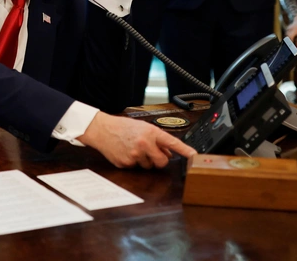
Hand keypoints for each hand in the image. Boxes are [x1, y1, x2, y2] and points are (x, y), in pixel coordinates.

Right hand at [78, 112, 196, 168]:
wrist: (102, 130)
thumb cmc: (123, 127)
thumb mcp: (143, 128)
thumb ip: (157, 140)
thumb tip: (169, 154)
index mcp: (151, 133)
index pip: (172, 143)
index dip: (185, 150)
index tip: (194, 156)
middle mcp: (144, 144)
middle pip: (162, 162)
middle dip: (159, 160)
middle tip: (150, 152)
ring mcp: (135, 155)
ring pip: (148, 167)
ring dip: (144, 161)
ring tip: (134, 149)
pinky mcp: (126, 164)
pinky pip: (136, 168)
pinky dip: (133, 163)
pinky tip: (126, 152)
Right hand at [286, 13, 296, 49]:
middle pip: (291, 35)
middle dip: (290, 42)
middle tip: (290, 47)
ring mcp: (292, 27)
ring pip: (287, 34)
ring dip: (287, 40)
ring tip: (289, 44)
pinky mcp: (288, 27)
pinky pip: (286, 33)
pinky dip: (287, 37)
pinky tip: (288, 40)